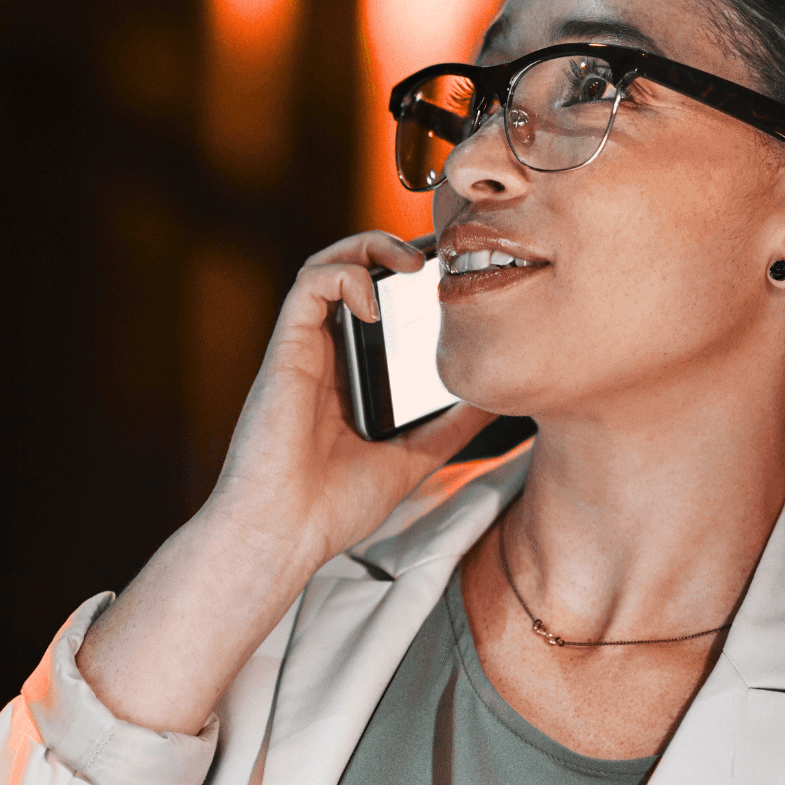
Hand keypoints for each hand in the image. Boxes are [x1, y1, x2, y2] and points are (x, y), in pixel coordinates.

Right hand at [74, 231, 491, 733]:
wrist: (283, 536)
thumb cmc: (332, 507)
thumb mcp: (413, 458)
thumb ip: (450, 426)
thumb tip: (500, 399)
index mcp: (349, 374)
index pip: (376, 303)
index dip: (409, 276)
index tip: (452, 273)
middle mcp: (323, 353)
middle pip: (352, 272)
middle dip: (394, 248)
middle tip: (440, 254)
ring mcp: (302, 349)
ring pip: (326, 265)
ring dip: (369, 248)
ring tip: (411, 262)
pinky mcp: (285, 351)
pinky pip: (308, 286)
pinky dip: (344, 276)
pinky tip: (375, 302)